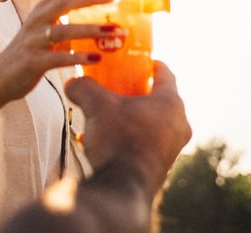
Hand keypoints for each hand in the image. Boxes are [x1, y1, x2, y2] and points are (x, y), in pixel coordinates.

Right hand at [0, 0, 118, 111]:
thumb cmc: (27, 54)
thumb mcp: (44, 31)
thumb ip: (64, 23)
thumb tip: (98, 23)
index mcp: (42, 9)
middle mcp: (37, 20)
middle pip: (65, 1)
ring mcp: (33, 40)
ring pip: (63, 30)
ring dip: (90, 30)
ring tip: (113, 32)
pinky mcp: (32, 61)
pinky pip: (58, 58)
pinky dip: (78, 57)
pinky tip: (97, 59)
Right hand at [64, 61, 191, 195]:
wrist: (121, 188)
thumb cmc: (117, 140)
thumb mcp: (96, 106)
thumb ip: (84, 87)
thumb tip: (72, 83)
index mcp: (171, 103)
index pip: (166, 74)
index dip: (151, 64)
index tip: (141, 61)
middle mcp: (179, 124)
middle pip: (160, 99)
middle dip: (138, 93)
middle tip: (120, 87)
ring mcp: (173, 147)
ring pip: (153, 123)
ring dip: (132, 117)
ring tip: (108, 115)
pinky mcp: (162, 166)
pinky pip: (146, 143)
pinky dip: (129, 137)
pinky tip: (102, 140)